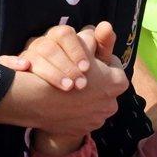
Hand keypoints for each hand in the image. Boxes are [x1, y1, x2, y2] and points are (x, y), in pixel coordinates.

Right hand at [0, 28, 128, 143]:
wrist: (39, 100)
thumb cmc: (65, 69)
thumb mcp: (82, 47)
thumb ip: (97, 38)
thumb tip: (106, 27)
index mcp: (117, 83)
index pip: (115, 67)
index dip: (102, 60)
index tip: (90, 58)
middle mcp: (112, 104)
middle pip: (106, 88)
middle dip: (96, 81)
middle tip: (80, 73)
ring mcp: (97, 119)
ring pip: (94, 104)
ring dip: (87, 97)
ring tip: (70, 87)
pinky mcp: (83, 130)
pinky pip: (82, 117)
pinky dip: (77, 111)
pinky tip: (64, 102)